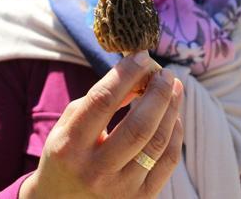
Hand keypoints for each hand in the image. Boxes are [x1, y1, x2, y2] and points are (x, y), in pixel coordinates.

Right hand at [21, 51, 183, 198]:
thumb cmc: (66, 155)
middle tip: (166, 73)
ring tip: (174, 88)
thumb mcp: (68, 126)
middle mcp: (94, 171)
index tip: (141, 56)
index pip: (102, 101)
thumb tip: (137, 76)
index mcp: (69, 146)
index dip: (126, 74)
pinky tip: (174, 117)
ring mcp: (119, 189)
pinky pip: (167, 162)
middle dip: (158, 93)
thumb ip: (97, 101)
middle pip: (138, 125)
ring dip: (171, 110)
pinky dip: (175, 134)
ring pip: (157, 143)